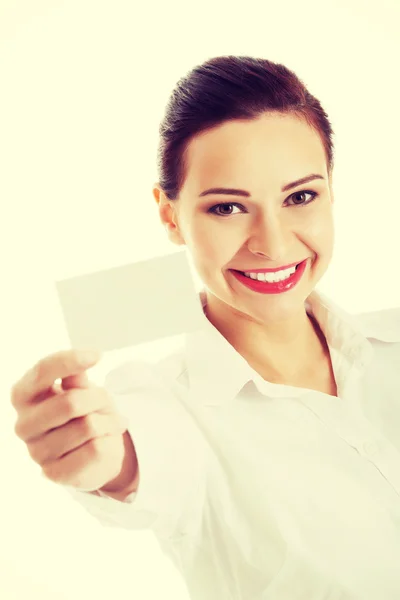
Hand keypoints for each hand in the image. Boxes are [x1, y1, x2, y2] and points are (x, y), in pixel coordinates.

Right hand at [11, 349, 136, 493]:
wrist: (94, 451)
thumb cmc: (84, 411)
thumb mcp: (81, 388)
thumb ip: (76, 377)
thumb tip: (80, 361)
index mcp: (23, 395)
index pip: (43, 371)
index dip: (71, 360)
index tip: (97, 355)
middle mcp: (23, 424)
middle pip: (71, 402)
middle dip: (99, 398)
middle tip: (108, 402)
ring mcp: (36, 452)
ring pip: (88, 426)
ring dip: (110, 421)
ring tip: (111, 422)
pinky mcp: (54, 474)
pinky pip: (95, 450)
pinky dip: (109, 441)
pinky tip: (106, 441)